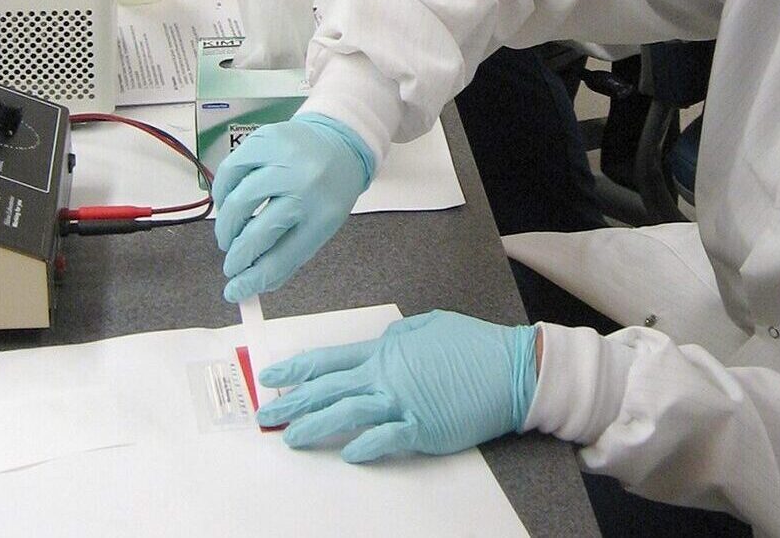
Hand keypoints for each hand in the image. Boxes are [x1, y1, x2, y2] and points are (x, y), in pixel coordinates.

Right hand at [212, 113, 374, 302]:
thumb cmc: (328, 191)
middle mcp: (305, 186)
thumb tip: (249, 286)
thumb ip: (287, 256)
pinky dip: (222, 193)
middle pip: (256, 234)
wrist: (340, 142)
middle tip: (231, 264)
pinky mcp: (264, 139)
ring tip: (230, 236)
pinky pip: (229, 172)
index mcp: (324, 215)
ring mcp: (284, 160)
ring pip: (237, 203)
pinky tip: (227, 203)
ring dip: (227, 227)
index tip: (235, 291)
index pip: (281, 258)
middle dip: (237, 257)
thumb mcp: (321, 226)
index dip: (253, 280)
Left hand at [257, 310, 538, 462]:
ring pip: (346, 413)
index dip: (296, 370)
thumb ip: (399, 337)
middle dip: (293, 402)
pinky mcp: (422, 427)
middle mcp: (387, 375)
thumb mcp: (430, 325)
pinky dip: (365, 446)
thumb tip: (382, 345)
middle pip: (328, 389)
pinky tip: (348, 453)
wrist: (512, 368)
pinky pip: (385, 438)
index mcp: (386, 350)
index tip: (271, 379)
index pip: (329, 360)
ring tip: (291, 438)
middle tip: (267, 414)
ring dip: (315, 426)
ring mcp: (403, 402)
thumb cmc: (475, 346)